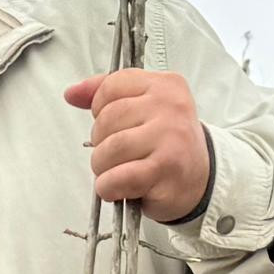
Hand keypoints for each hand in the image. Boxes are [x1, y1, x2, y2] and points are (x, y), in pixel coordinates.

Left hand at [62, 69, 214, 222]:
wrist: (201, 179)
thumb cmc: (167, 144)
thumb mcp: (145, 108)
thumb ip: (107, 94)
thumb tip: (72, 93)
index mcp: (165, 85)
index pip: (111, 86)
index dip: (100, 109)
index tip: (114, 125)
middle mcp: (171, 107)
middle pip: (107, 119)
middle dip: (101, 143)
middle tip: (118, 154)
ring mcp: (170, 137)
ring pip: (109, 149)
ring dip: (104, 168)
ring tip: (119, 171)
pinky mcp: (165, 169)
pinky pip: (117, 178)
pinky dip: (108, 187)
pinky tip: (120, 187)